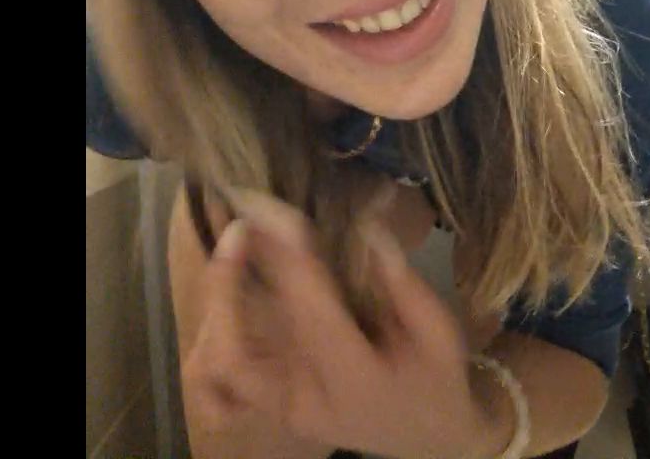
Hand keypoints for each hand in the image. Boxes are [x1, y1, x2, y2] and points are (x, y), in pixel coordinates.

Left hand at [182, 188, 509, 458]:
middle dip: (226, 284)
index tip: (276, 213)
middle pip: (235, 353)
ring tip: (234, 257)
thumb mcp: (440, 330)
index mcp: (353, 380)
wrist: (431, 437)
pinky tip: (226, 314)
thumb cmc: (437, 379)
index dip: (288, 260)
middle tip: (240, 229)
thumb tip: (368, 226)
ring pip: (215, 370)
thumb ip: (402, 282)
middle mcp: (305, 400)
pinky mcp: (271, 407)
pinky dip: (210, 351)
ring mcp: (281, 408)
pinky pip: (219, 390)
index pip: (310, 314)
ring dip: (214, 310)